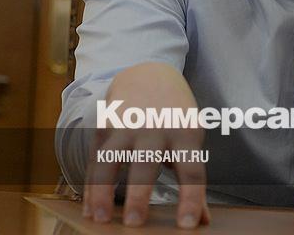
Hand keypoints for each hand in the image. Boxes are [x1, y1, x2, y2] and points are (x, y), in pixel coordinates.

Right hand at [83, 62, 210, 228]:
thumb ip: (193, 178)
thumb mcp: (191, 138)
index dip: (191, 198)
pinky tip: (89, 209)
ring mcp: (127, 126)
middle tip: (135, 224)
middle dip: (140, 194)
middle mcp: (156, 128)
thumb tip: (204, 221)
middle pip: (146, 164)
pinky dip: (90, 186)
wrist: (148, 74)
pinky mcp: (106, 125)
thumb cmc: (175, 115)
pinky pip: (94, 159)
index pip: (192, 170)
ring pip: (111, 161)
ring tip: (100, 220)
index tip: (187, 225)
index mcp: (186, 133)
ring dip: (103, 192)